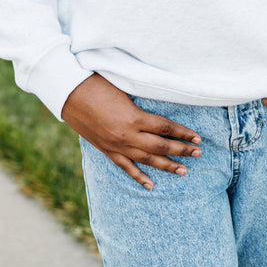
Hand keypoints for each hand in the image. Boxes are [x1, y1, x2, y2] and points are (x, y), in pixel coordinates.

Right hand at [61, 74, 201, 189]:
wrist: (67, 91)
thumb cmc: (96, 81)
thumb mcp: (124, 87)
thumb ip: (142, 98)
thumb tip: (161, 101)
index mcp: (133, 118)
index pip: (165, 128)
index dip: (183, 133)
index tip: (197, 136)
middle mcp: (127, 136)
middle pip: (160, 146)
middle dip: (181, 150)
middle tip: (198, 153)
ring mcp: (115, 146)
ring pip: (146, 160)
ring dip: (166, 166)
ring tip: (184, 171)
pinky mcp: (105, 150)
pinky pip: (125, 167)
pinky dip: (139, 177)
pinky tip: (150, 185)